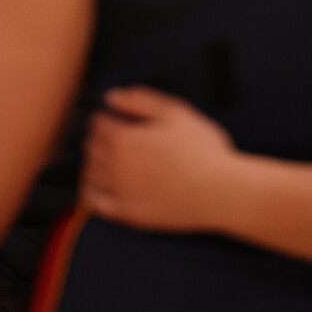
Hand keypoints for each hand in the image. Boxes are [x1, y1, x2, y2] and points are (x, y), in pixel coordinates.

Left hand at [80, 85, 238, 232]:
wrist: (223, 192)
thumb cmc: (204, 149)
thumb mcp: (176, 112)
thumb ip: (141, 100)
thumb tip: (111, 97)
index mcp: (125, 138)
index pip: (97, 121)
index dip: (108, 116)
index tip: (119, 118)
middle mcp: (116, 165)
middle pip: (90, 145)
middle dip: (100, 137)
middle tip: (117, 137)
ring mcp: (120, 191)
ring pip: (88, 171)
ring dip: (94, 161)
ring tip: (110, 158)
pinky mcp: (128, 214)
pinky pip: (94, 202)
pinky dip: (90, 190)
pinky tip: (99, 184)